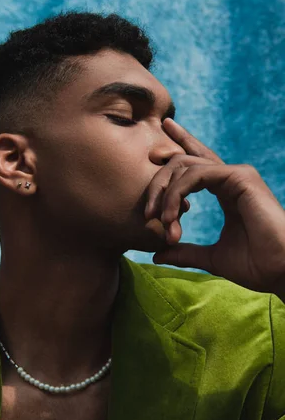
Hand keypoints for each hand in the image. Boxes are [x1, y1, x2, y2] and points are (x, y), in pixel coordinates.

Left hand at [145, 118, 284, 295]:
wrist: (280, 271)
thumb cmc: (255, 265)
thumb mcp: (210, 257)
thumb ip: (184, 252)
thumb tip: (156, 254)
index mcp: (226, 191)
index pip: (196, 163)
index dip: (177, 148)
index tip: (153, 153)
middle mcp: (230, 178)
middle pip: (184, 160)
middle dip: (158, 182)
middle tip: (147, 212)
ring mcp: (236, 175)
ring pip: (185, 165)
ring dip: (165, 193)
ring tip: (158, 220)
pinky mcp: (239, 177)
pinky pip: (196, 173)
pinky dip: (177, 193)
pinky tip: (172, 215)